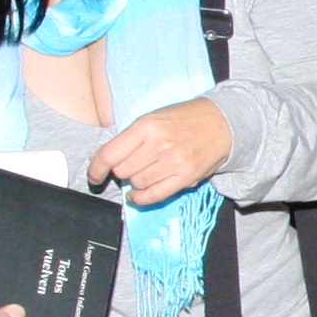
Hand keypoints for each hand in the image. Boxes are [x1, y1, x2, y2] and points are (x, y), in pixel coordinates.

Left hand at [86, 98, 232, 206]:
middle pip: (122, 171)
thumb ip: (128, 138)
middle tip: (131, 165)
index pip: (109, 154)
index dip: (96, 169)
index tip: (94, 176)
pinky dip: (141, 198)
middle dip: (121, 171)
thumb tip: (100, 160)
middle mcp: (158, 145)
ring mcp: (173, 163)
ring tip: (144, 173)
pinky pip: (154, 195)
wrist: (223, 123)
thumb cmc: (185, 119)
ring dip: (135, 182)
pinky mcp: (185, 177)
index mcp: (146, 126)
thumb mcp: (153, 118)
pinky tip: (137, 195)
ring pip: (137, 183)